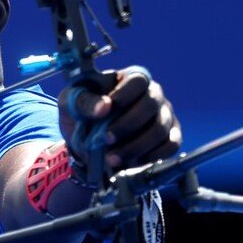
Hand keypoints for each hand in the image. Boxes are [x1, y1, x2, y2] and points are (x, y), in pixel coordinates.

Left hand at [58, 66, 181, 171]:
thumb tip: (104, 107)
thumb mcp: (71, 102)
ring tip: (112, 158)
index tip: (106, 110)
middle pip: (151, 103)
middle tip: (107, 139)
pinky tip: (133, 163)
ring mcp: (164, 115)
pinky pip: (171, 145)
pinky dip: (152, 156)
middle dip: (128, 124)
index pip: (138, 80)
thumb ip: (84, 101)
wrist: (87, 142)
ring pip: (160, 128)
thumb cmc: (81, 114)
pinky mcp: (170, 137)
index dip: (124, 94)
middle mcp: (152, 94)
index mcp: (129, 79)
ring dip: (135, 146)